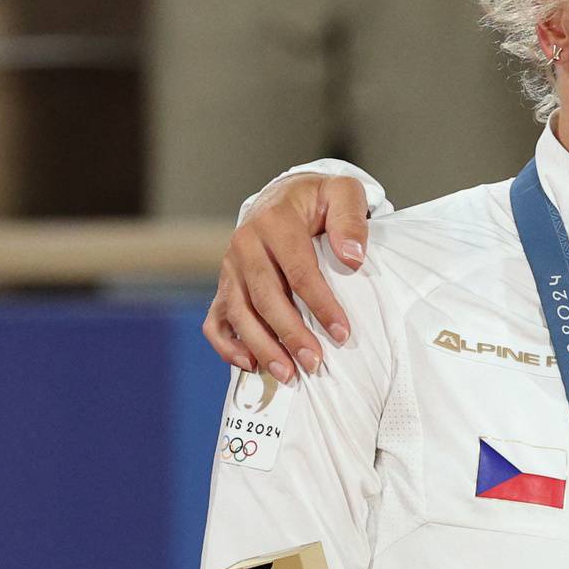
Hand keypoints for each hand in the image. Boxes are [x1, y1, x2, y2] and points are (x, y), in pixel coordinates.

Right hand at [202, 173, 371, 381]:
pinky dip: (227, 346)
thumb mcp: (343, 194)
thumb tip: (352, 257)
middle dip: (290, 334)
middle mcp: (245, 245)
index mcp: (275, 222)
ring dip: (262, 347)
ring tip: (288, 374)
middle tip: (315, 363)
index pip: (298, 270)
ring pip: (239, 313)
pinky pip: (216, 320)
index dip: (320, 305)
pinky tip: (251, 364)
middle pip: (265, 297)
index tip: (341, 333)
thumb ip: (351, 220)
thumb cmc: (320, 200)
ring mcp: (230, 267)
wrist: (285, 196)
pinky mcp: (225, 285)